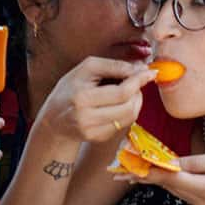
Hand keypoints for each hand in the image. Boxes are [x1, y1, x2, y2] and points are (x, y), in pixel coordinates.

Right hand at [39, 57, 156, 143]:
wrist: (54, 119)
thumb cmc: (70, 89)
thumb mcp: (85, 70)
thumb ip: (112, 66)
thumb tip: (139, 68)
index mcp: (81, 96)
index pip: (121, 91)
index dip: (139, 81)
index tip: (150, 72)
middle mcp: (86, 116)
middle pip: (127, 105)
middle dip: (139, 90)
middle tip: (140, 81)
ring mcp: (92, 130)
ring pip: (129, 116)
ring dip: (136, 101)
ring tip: (132, 91)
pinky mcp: (97, 138)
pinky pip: (123, 124)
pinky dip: (128, 112)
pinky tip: (122, 104)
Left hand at [120, 151, 204, 204]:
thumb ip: (198, 162)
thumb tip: (173, 162)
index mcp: (203, 187)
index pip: (168, 177)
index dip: (147, 169)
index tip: (129, 162)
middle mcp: (195, 198)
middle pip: (163, 184)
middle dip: (140, 174)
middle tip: (117, 166)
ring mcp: (197, 201)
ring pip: (167, 187)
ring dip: (147, 177)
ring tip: (126, 169)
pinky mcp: (199, 199)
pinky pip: (176, 188)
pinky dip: (161, 179)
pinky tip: (149, 173)